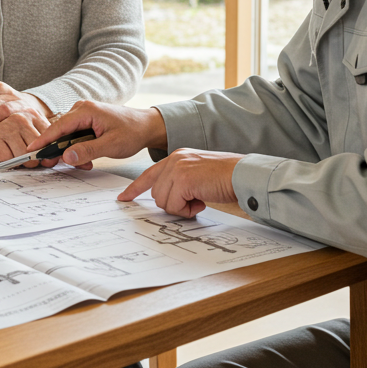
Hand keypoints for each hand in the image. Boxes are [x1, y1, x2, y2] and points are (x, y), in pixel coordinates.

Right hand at [0, 113, 48, 162]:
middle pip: (36, 150)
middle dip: (32, 160)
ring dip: (19, 161)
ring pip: (22, 156)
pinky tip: (4, 152)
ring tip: (14, 155)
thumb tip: (53, 159)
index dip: (46, 153)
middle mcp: (20, 118)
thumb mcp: (29, 127)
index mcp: (32, 115)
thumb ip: (44, 140)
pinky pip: (7, 159)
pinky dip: (6, 161)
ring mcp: (6, 127)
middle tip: (27, 159)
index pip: (48, 139)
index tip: (43, 158)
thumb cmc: (9, 128)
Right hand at [26, 100, 166, 167]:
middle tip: (56, 166)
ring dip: (70, 151)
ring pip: (66, 135)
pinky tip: (86, 158)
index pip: (58, 126)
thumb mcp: (111, 145)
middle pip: (60, 131)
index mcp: (86, 110)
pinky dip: (76, 148)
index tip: (31, 151)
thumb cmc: (132, 131)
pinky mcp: (86, 121)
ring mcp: (83, 114)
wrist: (147, 126)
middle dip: (59, 151)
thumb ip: (87, 150)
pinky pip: (73, 135)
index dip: (43, 140)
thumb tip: (66, 157)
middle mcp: (81, 109)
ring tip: (84, 164)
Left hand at [117, 148, 242, 217]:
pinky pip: (174, 206)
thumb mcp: (197, 175)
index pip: (149, 174)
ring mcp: (177, 169)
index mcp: (176, 156)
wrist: (242, 174)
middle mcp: (174, 159)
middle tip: (194, 201)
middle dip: (173, 204)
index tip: (123, 198)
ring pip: (163, 201)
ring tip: (200, 199)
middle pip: (156, 193)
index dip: (135, 188)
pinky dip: (187, 210)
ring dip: (181, 208)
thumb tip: (166, 201)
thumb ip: (180, 182)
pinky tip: (202, 201)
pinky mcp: (183, 181)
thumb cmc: (225, 177)